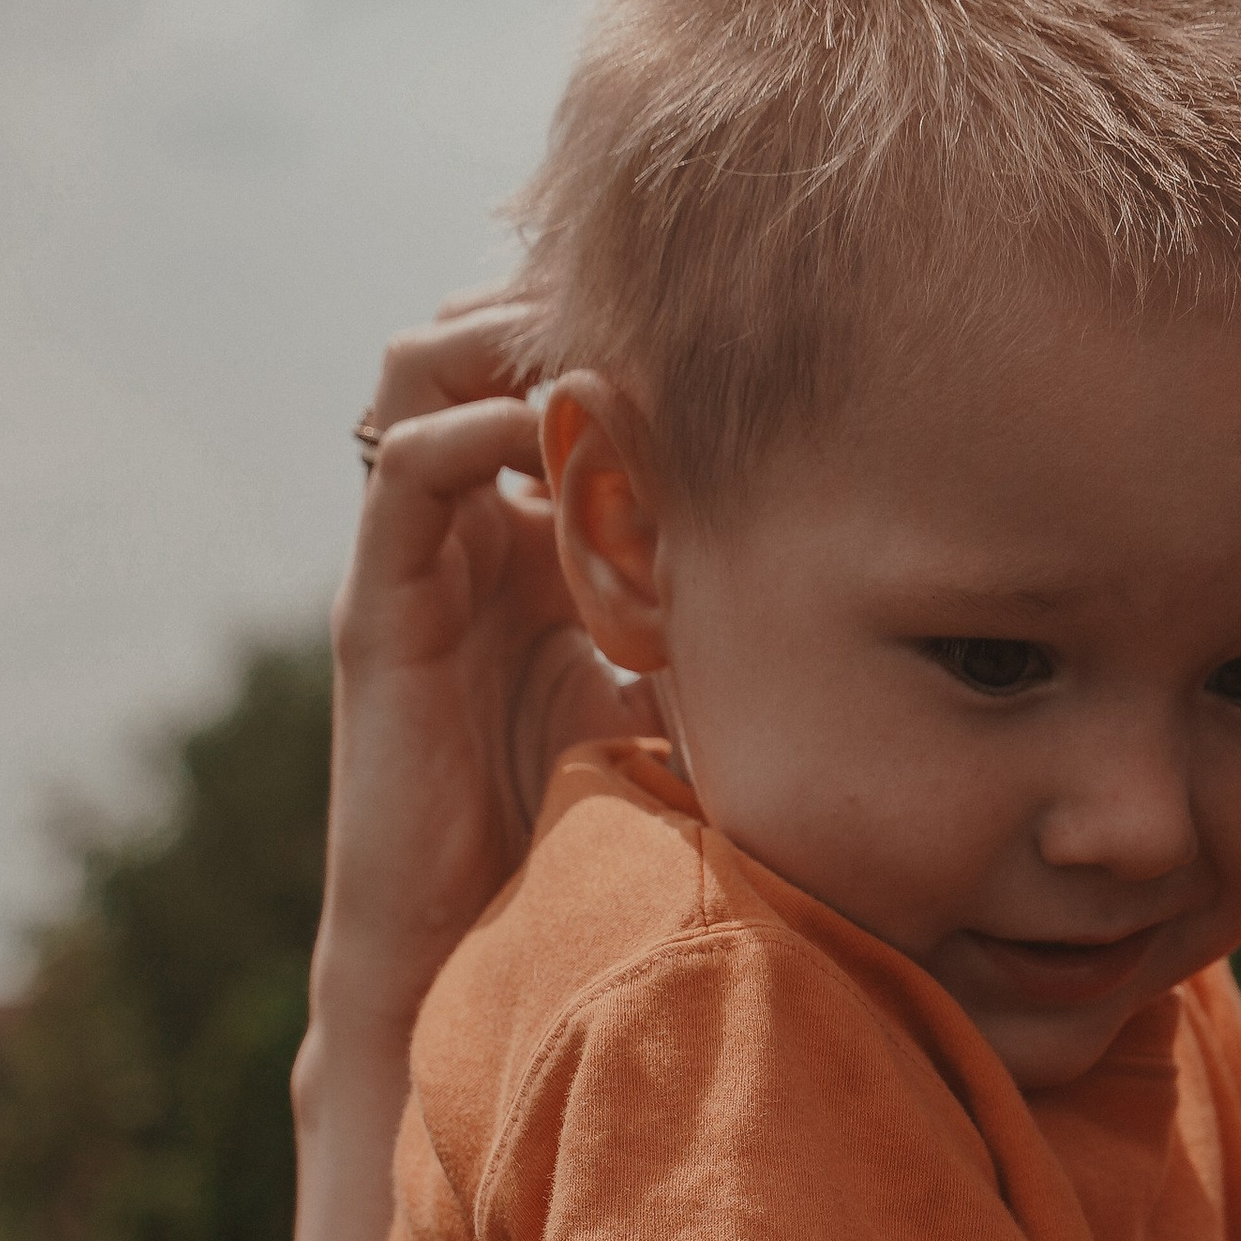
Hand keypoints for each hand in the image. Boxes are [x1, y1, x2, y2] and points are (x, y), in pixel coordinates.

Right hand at [320, 294, 660, 1047]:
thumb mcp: (689, 706)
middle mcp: (468, 532)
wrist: (476, 959)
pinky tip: (547, 429)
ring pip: (418, 373)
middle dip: (550, 292)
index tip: (710, 298)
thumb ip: (727, 628)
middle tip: (646, 282)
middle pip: (475, 339)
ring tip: (590, 337)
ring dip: (500, 333)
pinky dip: (471, 425)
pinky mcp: (379, 611)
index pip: (545, 372)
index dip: (608, 317)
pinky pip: (406, 471)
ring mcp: (416, 563)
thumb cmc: (599, 849)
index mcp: (534, 542)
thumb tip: (861, 579)